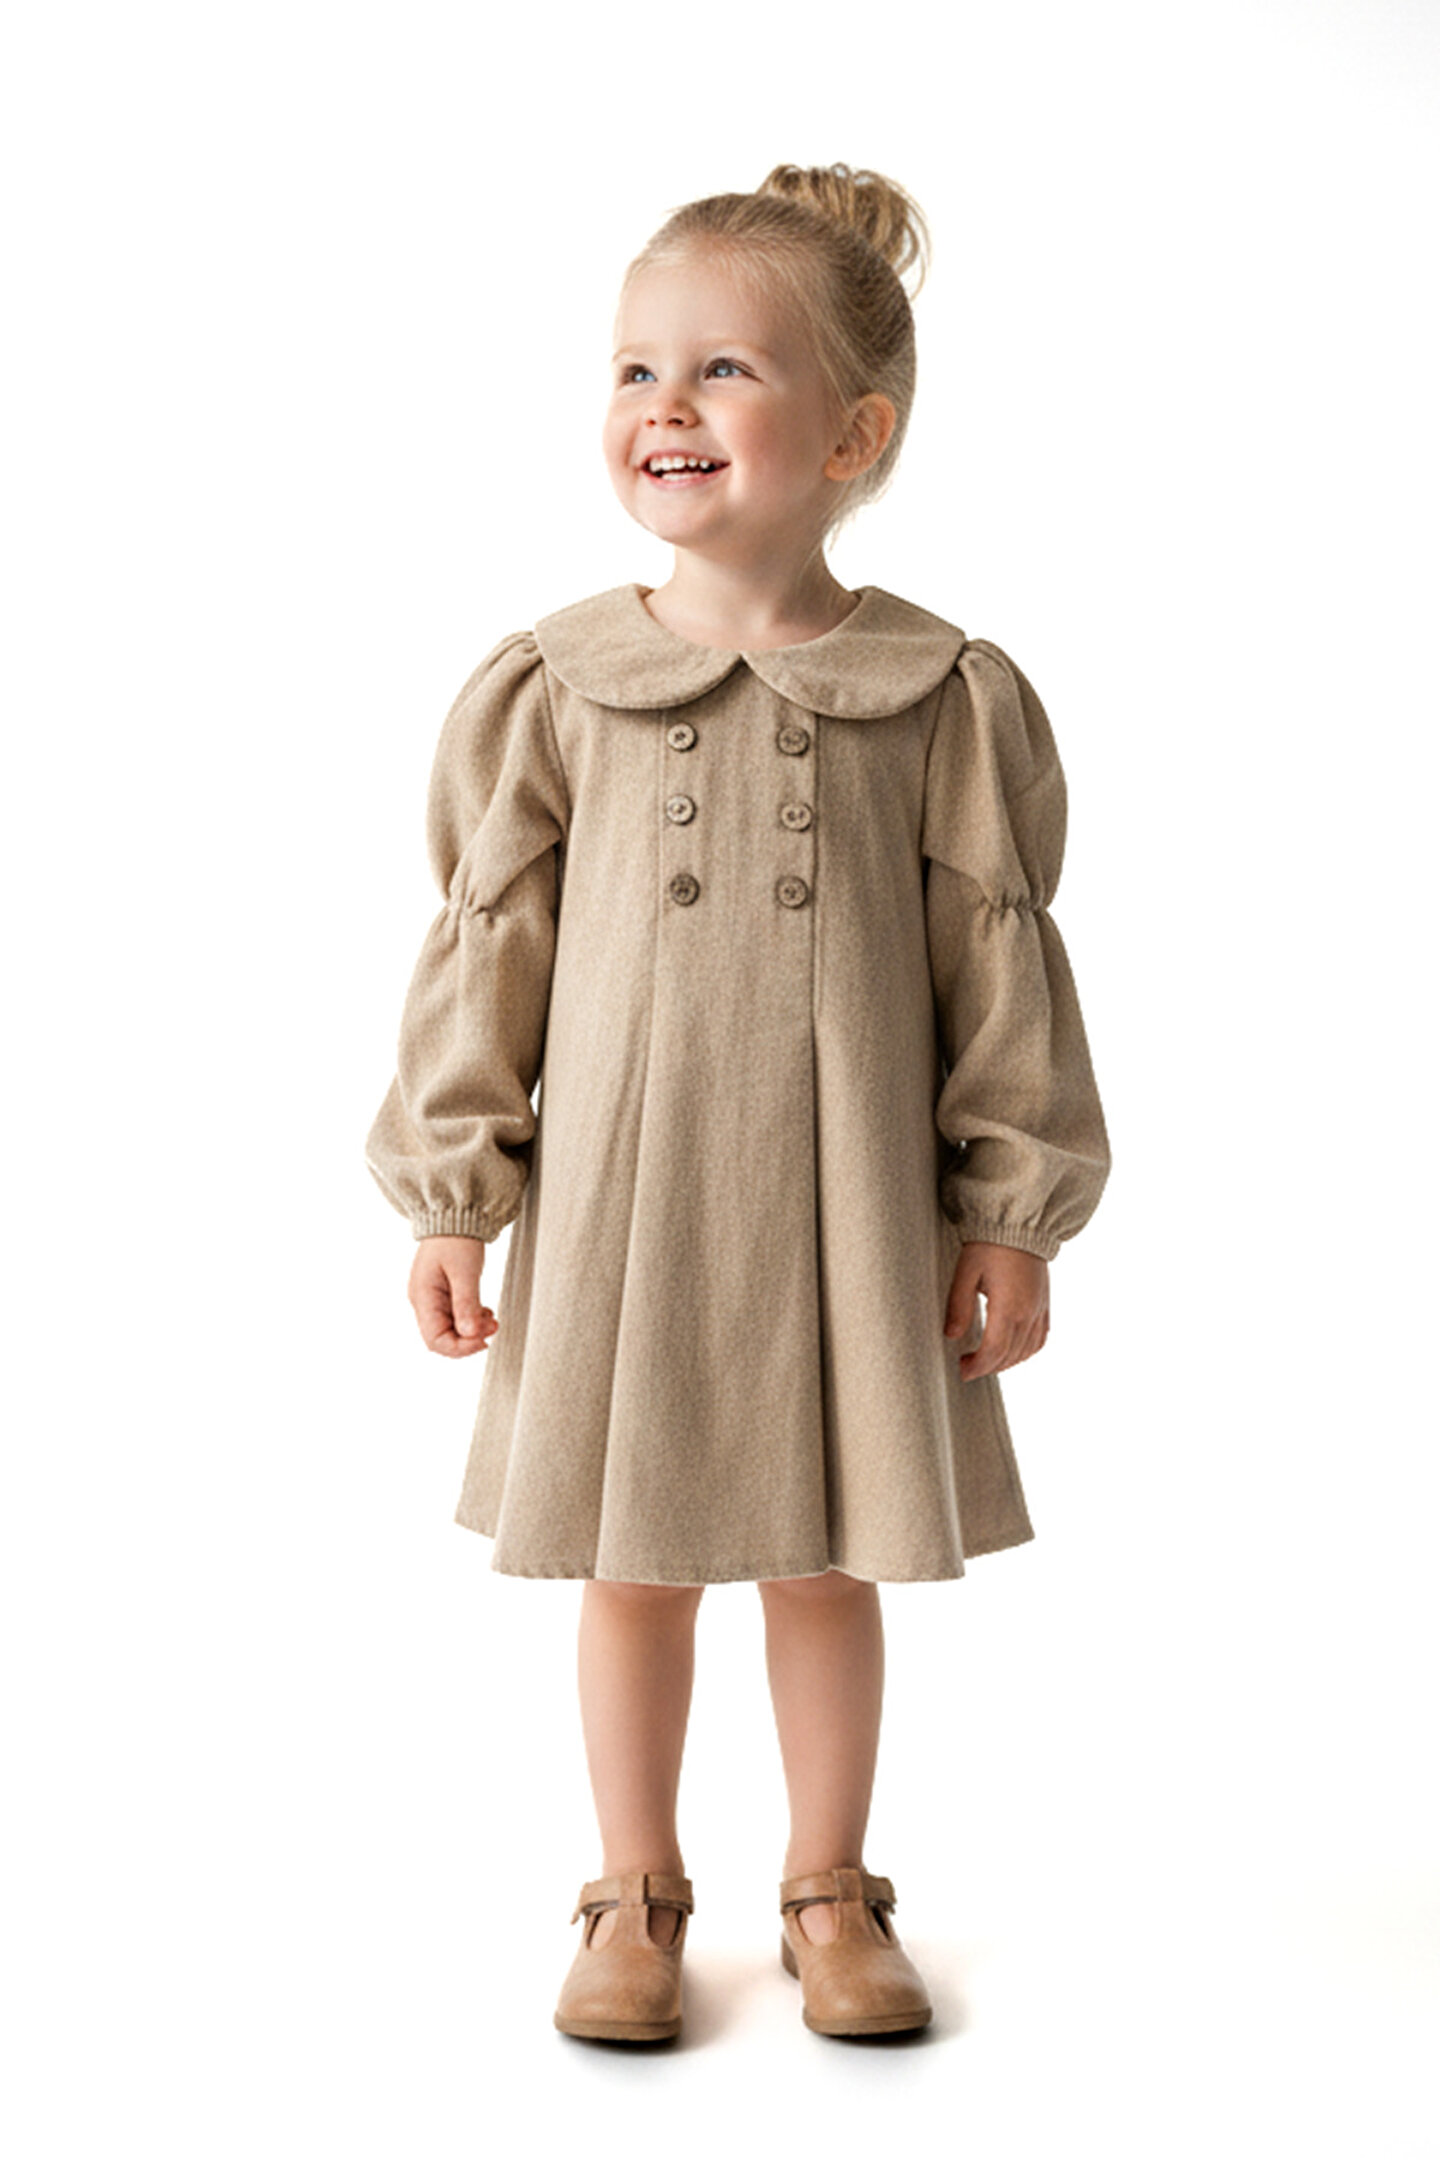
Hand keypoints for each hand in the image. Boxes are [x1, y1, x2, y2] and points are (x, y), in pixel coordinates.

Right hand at [408, 1235, 497, 1357]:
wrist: (454, 1215)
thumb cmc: (455, 1238)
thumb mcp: (464, 1271)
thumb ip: (466, 1304)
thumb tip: (469, 1334)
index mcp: (423, 1297)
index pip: (435, 1339)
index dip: (459, 1348)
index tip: (483, 1342)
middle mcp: (424, 1301)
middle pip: (442, 1337)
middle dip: (469, 1339)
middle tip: (492, 1328)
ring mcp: (433, 1298)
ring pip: (451, 1328)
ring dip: (472, 1329)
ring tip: (492, 1319)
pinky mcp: (443, 1294)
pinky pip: (456, 1316)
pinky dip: (471, 1318)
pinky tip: (485, 1312)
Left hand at [943, 1241, 1049, 1380]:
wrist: (1020, 1223)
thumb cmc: (989, 1244)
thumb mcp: (966, 1272)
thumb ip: (958, 1306)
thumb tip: (951, 1336)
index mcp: (1009, 1307)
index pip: (994, 1351)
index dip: (977, 1366)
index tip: (961, 1370)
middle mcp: (1029, 1313)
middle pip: (1009, 1356)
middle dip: (987, 1367)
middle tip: (966, 1367)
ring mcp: (1040, 1309)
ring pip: (1026, 1351)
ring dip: (1005, 1362)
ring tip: (984, 1361)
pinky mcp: (1045, 1304)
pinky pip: (1040, 1339)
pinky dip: (1025, 1352)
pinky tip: (1011, 1351)